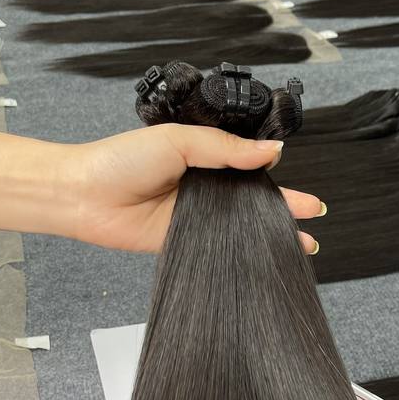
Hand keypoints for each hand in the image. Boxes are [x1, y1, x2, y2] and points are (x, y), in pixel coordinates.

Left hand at [67, 123, 325, 253]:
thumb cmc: (123, 159)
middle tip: (313, 215)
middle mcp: (203, 185)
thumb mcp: (180, 141)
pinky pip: (219, 246)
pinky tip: (264, 258)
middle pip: (251, 197)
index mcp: (204, 154)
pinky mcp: (185, 241)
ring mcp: (195, 215)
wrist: (85, 195)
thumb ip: (226, 149)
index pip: (248, 164)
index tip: (297, 181)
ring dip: (269, 233)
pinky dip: (242, 252)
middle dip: (284, 208)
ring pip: (241, 224)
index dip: (273, 172)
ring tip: (304, 244)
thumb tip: (272, 151)